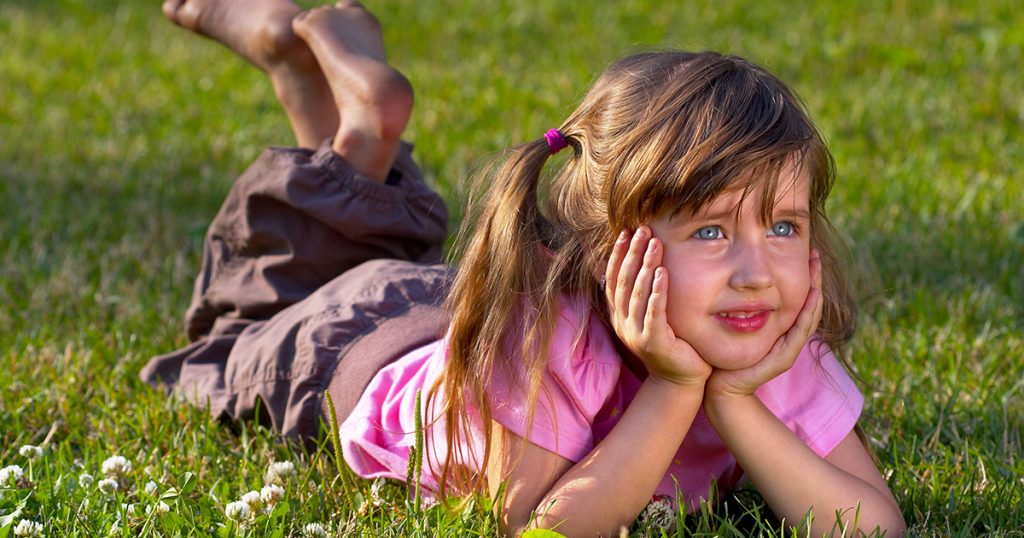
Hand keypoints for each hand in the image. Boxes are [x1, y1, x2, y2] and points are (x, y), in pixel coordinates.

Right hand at [605, 227, 711, 386]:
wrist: (680, 381)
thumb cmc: (671, 344)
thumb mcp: (651, 317)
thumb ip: (643, 295)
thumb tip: (639, 264)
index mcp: (619, 315)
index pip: (613, 279)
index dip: (619, 255)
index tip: (627, 232)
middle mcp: (622, 323)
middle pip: (624, 282)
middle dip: (633, 253)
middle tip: (643, 229)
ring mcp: (635, 334)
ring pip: (637, 294)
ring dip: (645, 266)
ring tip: (655, 243)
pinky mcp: (653, 342)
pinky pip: (653, 313)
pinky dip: (657, 292)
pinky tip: (662, 273)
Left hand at [706, 249, 823, 398]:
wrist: (718, 386)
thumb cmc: (721, 352)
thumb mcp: (731, 320)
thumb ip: (735, 302)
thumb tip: (730, 274)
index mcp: (778, 327)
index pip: (796, 296)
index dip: (802, 275)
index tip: (805, 250)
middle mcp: (787, 336)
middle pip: (808, 302)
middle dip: (813, 277)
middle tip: (815, 253)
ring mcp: (788, 347)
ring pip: (809, 315)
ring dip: (815, 290)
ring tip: (816, 267)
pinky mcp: (783, 358)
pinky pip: (800, 332)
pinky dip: (808, 313)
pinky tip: (812, 295)